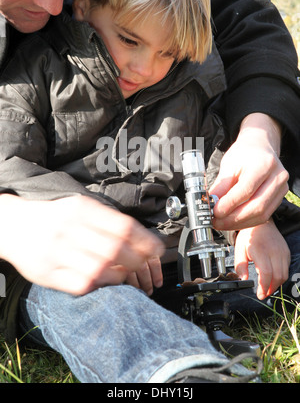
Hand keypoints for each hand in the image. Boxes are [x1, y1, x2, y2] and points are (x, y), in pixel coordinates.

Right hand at [0, 194, 163, 294]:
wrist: (14, 225)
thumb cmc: (55, 216)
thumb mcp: (79, 205)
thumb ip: (106, 218)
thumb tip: (141, 234)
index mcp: (81, 209)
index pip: (122, 226)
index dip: (145, 240)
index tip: (157, 248)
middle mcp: (69, 229)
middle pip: (114, 249)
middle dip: (137, 260)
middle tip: (144, 263)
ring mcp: (57, 252)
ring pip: (100, 269)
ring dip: (121, 274)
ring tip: (127, 273)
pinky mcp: (48, 273)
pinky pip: (82, 284)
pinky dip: (100, 284)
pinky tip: (106, 280)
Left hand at [210, 113, 288, 229]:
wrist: (259, 148)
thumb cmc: (244, 154)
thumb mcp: (228, 165)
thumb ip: (221, 185)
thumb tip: (210, 203)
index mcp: (264, 164)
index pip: (246, 190)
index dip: (229, 204)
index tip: (215, 212)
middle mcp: (277, 177)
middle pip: (256, 206)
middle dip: (234, 218)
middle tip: (216, 221)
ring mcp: (281, 188)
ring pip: (261, 214)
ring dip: (239, 223)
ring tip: (222, 223)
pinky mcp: (279, 198)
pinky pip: (264, 216)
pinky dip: (247, 222)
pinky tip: (233, 221)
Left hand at [234, 219, 290, 299]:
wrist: (261, 223)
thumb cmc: (248, 236)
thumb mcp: (238, 249)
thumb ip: (240, 266)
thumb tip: (243, 280)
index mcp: (260, 250)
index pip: (266, 273)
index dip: (264, 287)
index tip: (259, 294)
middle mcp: (274, 251)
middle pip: (278, 276)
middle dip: (271, 289)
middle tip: (263, 294)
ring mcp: (282, 252)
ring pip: (284, 274)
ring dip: (276, 284)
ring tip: (267, 288)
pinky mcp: (286, 252)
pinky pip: (286, 268)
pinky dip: (280, 276)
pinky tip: (272, 278)